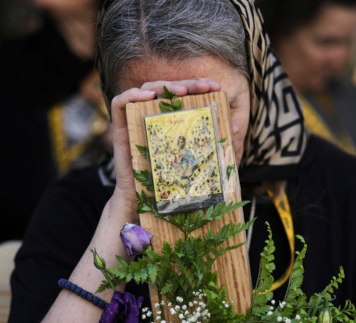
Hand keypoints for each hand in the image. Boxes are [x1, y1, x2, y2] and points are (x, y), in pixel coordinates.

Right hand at [108, 78, 221, 213]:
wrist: (146, 205)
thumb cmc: (172, 184)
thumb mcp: (199, 162)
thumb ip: (215, 144)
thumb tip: (236, 127)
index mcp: (171, 121)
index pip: (183, 94)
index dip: (198, 86)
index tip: (215, 87)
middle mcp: (153, 117)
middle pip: (166, 88)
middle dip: (186, 83)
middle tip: (203, 87)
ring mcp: (136, 121)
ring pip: (144, 90)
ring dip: (162, 86)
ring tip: (180, 92)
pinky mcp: (121, 129)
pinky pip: (119, 103)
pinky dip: (131, 94)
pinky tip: (148, 96)